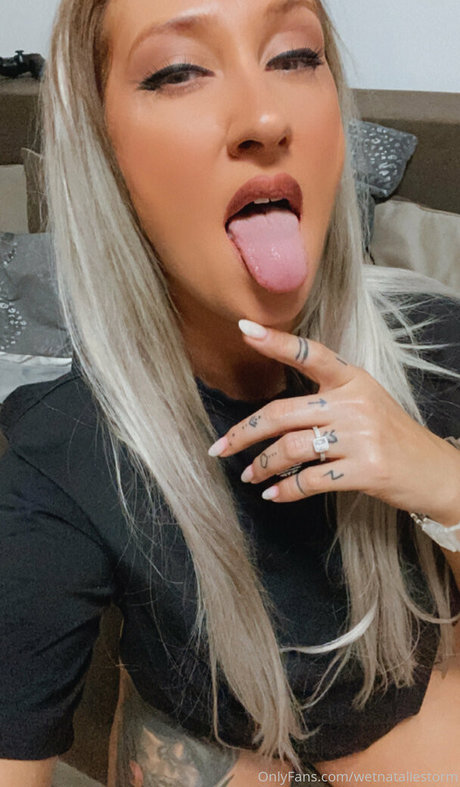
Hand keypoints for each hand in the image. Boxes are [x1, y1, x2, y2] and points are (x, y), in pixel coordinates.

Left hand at [208, 320, 459, 523]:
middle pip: (283, 413)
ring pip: (291, 449)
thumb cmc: (391, 435)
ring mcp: (360, 437)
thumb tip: (271, 417)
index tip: (245, 330)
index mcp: (352, 379)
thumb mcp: (365, 401)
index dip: (275, 342)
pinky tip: (273, 494)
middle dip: (245, 432)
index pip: (308, 354)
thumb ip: (326, 398)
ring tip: (250, 475)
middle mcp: (354, 403)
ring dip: (262, 466)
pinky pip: (310, 480)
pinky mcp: (365, 471)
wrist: (433, 471)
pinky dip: (285, 490)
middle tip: (220, 447)